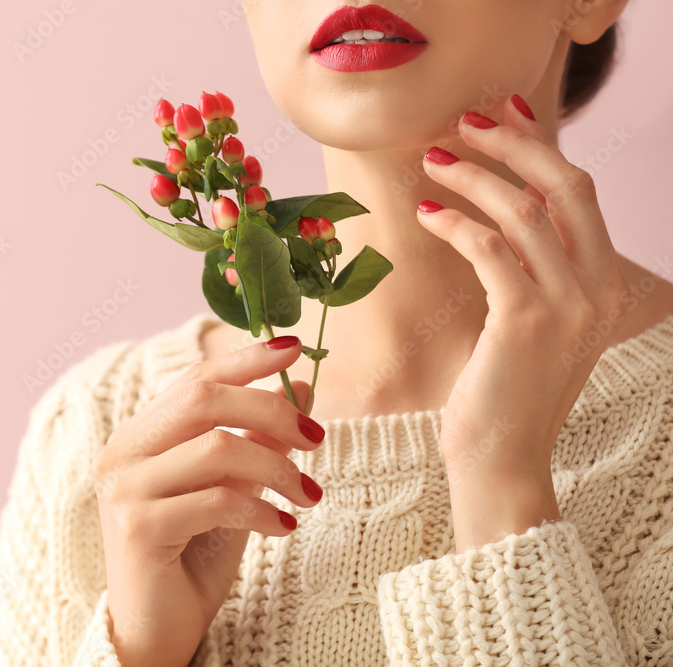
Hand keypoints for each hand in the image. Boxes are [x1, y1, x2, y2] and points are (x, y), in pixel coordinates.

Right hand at [91, 335, 324, 666]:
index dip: (245, 358)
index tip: (293, 348)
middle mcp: (123, 453)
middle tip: (317, 436)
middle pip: (203, 399)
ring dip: (277, 467)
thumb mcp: (234, 488)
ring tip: (307, 494)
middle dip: (270, 409)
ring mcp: (125, 489)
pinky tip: (283, 527)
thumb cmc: (193, 556)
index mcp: (140, 435)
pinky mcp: (138, 528)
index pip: (194, 378)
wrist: (157, 629)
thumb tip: (300, 388)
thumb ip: (257, 440)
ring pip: (217, 448)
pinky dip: (261, 509)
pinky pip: (216, 500)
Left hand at [415, 94, 631, 552]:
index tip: (502, 114)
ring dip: (472, 177)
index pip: (580, 194)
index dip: (541, 147)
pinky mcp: (524, 321)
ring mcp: (566, 305)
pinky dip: (455, 222)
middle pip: (564, 186)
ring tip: (429, 161)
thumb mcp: (535, 327)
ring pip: (524, 210)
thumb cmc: (504, 395)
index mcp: (603, 285)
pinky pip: (490, 248)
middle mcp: (596, 289)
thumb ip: (534, 275)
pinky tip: (426, 214)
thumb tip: (503, 222)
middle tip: (464, 121)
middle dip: (513, 143)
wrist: (502, 461)